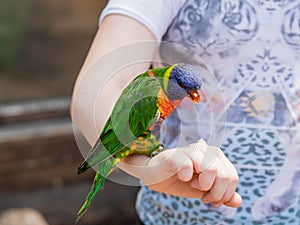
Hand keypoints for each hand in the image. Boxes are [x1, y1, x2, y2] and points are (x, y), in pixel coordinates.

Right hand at [119, 140, 241, 207]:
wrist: (156, 176)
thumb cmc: (180, 180)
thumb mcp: (203, 191)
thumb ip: (221, 194)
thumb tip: (237, 201)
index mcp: (216, 157)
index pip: (233, 176)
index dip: (226, 193)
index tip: (212, 200)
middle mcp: (206, 150)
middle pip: (225, 175)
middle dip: (216, 193)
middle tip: (203, 196)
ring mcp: (191, 150)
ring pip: (212, 170)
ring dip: (203, 186)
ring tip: (192, 184)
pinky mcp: (176, 154)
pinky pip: (189, 165)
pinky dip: (187, 176)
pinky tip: (182, 177)